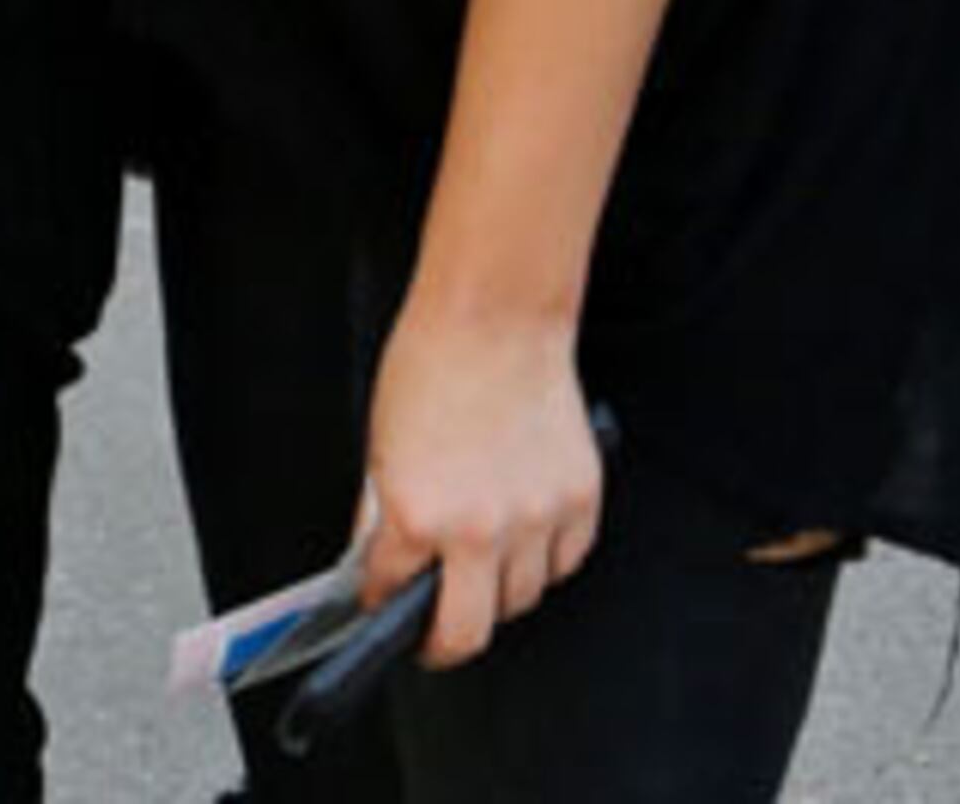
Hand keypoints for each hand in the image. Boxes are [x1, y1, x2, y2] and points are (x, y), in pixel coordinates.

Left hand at [355, 298, 602, 666]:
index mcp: (415, 513)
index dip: (381, 601)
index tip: (383, 606)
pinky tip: (525, 537)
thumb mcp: (381, 445)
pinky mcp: (578, 502)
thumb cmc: (430, 366)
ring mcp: (534, 519)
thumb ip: (383, 513)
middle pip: (467, 632)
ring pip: (521, 599)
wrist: (494, 317)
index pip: (391, 592)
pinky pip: (565, 562)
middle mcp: (478, 528)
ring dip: (498, 591)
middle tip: (434, 634)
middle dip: (443, 641)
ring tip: (481, 567)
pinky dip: (545, 560)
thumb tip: (382, 560)